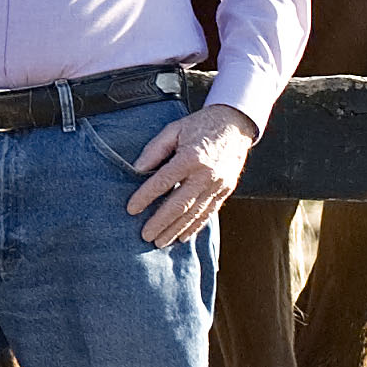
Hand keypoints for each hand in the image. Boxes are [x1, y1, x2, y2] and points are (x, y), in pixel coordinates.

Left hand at [125, 104, 257, 245]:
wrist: (235, 125)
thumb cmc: (201, 126)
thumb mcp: (174, 130)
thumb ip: (155, 150)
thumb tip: (137, 169)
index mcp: (191, 157)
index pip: (163, 181)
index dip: (145, 197)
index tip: (131, 209)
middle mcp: (206, 174)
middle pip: (180, 204)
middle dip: (161, 222)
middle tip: (145, 236)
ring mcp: (218, 185)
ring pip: (195, 213)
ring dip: (176, 230)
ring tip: (161, 242)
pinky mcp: (226, 190)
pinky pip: (209, 212)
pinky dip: (196, 226)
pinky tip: (184, 237)